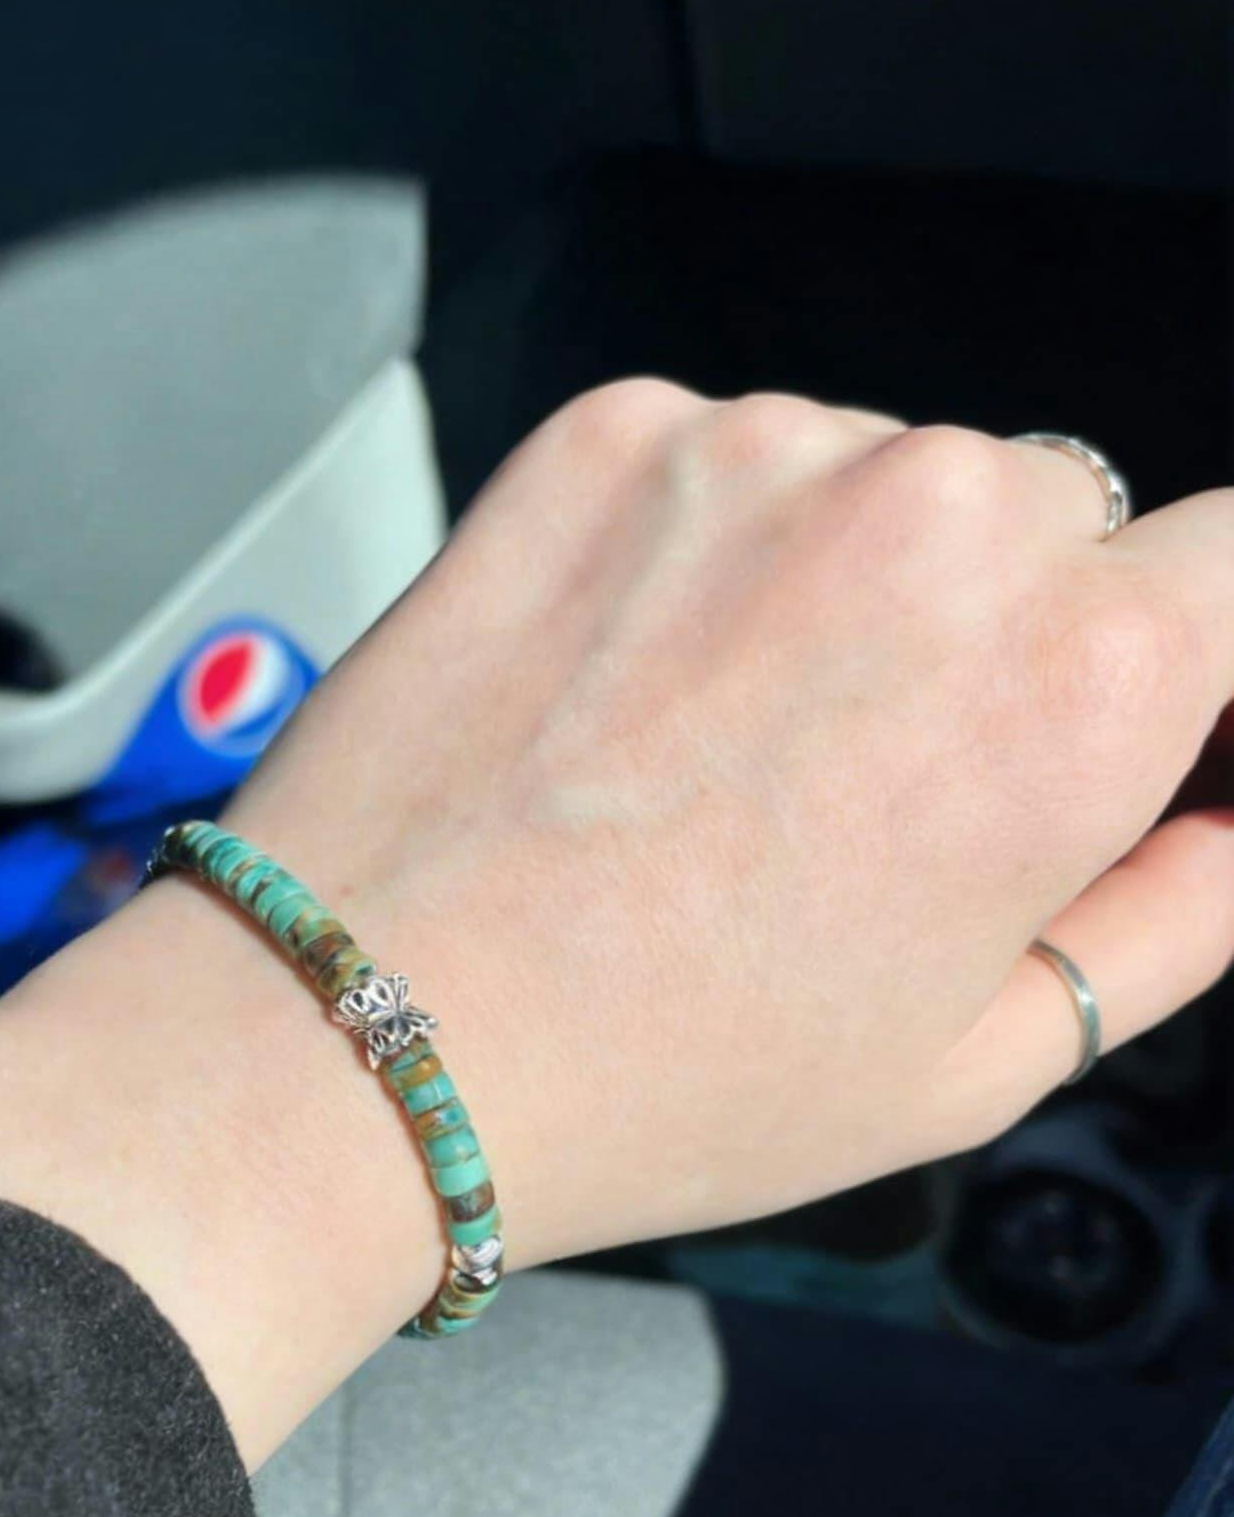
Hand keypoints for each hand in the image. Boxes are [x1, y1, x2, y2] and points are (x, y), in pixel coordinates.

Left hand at [0, 383, 1233, 1463]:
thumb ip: (1169, 919)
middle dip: (1004, 625)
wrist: (368, 1033)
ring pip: (885, 475)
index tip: (1131, 719)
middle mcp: (940, 516)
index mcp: (1079, 679)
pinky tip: (627, 688)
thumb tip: (1230, 820)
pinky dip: (705, 546)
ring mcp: (761, 454)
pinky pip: (726, 460)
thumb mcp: (973, 1063)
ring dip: (848, 576)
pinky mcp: (610, 435)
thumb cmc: (662, 1081)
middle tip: (868, 778)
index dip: (1194, 651)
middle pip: (1058, 513)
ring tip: (717, 748)